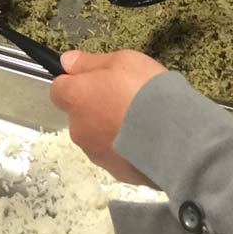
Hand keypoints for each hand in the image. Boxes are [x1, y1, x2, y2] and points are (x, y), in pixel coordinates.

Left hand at [50, 49, 165, 185]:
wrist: (173, 137)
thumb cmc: (144, 90)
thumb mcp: (121, 61)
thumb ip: (90, 62)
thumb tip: (65, 62)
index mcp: (76, 98)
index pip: (59, 89)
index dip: (74, 82)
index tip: (94, 79)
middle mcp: (78, 128)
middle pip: (79, 114)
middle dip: (95, 106)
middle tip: (123, 97)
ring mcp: (95, 154)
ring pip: (95, 135)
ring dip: (109, 127)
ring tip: (139, 120)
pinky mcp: (115, 172)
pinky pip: (114, 154)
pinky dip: (124, 146)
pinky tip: (145, 139)